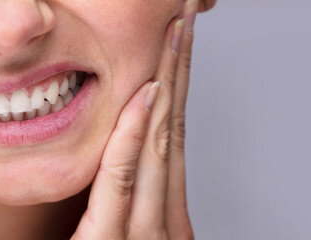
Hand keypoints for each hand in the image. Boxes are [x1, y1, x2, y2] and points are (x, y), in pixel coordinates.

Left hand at [71, 0, 200, 238]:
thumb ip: (120, 211)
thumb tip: (121, 171)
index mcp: (165, 220)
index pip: (174, 138)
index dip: (180, 84)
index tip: (181, 42)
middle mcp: (164, 222)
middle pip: (176, 127)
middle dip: (182, 67)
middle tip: (189, 16)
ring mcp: (144, 234)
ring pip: (160, 143)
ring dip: (168, 80)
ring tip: (177, 32)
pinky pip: (121, 178)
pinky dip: (134, 134)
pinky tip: (146, 93)